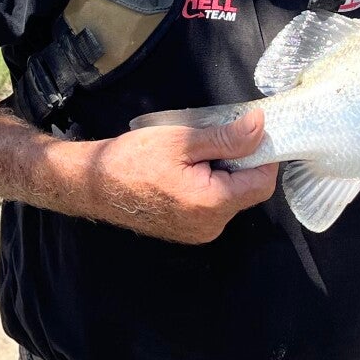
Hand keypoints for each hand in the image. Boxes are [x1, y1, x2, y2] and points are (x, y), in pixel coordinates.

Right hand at [71, 109, 278, 244]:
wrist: (95, 184)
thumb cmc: (135, 158)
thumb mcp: (183, 139)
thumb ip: (226, 137)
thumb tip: (261, 126)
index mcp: (212, 204)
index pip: (262, 183)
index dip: (263, 155)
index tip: (250, 132)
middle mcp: (211, 226)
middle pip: (247, 190)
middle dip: (240, 162)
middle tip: (215, 138)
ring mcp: (199, 233)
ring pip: (230, 197)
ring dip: (223, 173)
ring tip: (196, 154)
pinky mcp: (188, 232)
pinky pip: (213, 207)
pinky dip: (210, 186)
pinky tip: (188, 170)